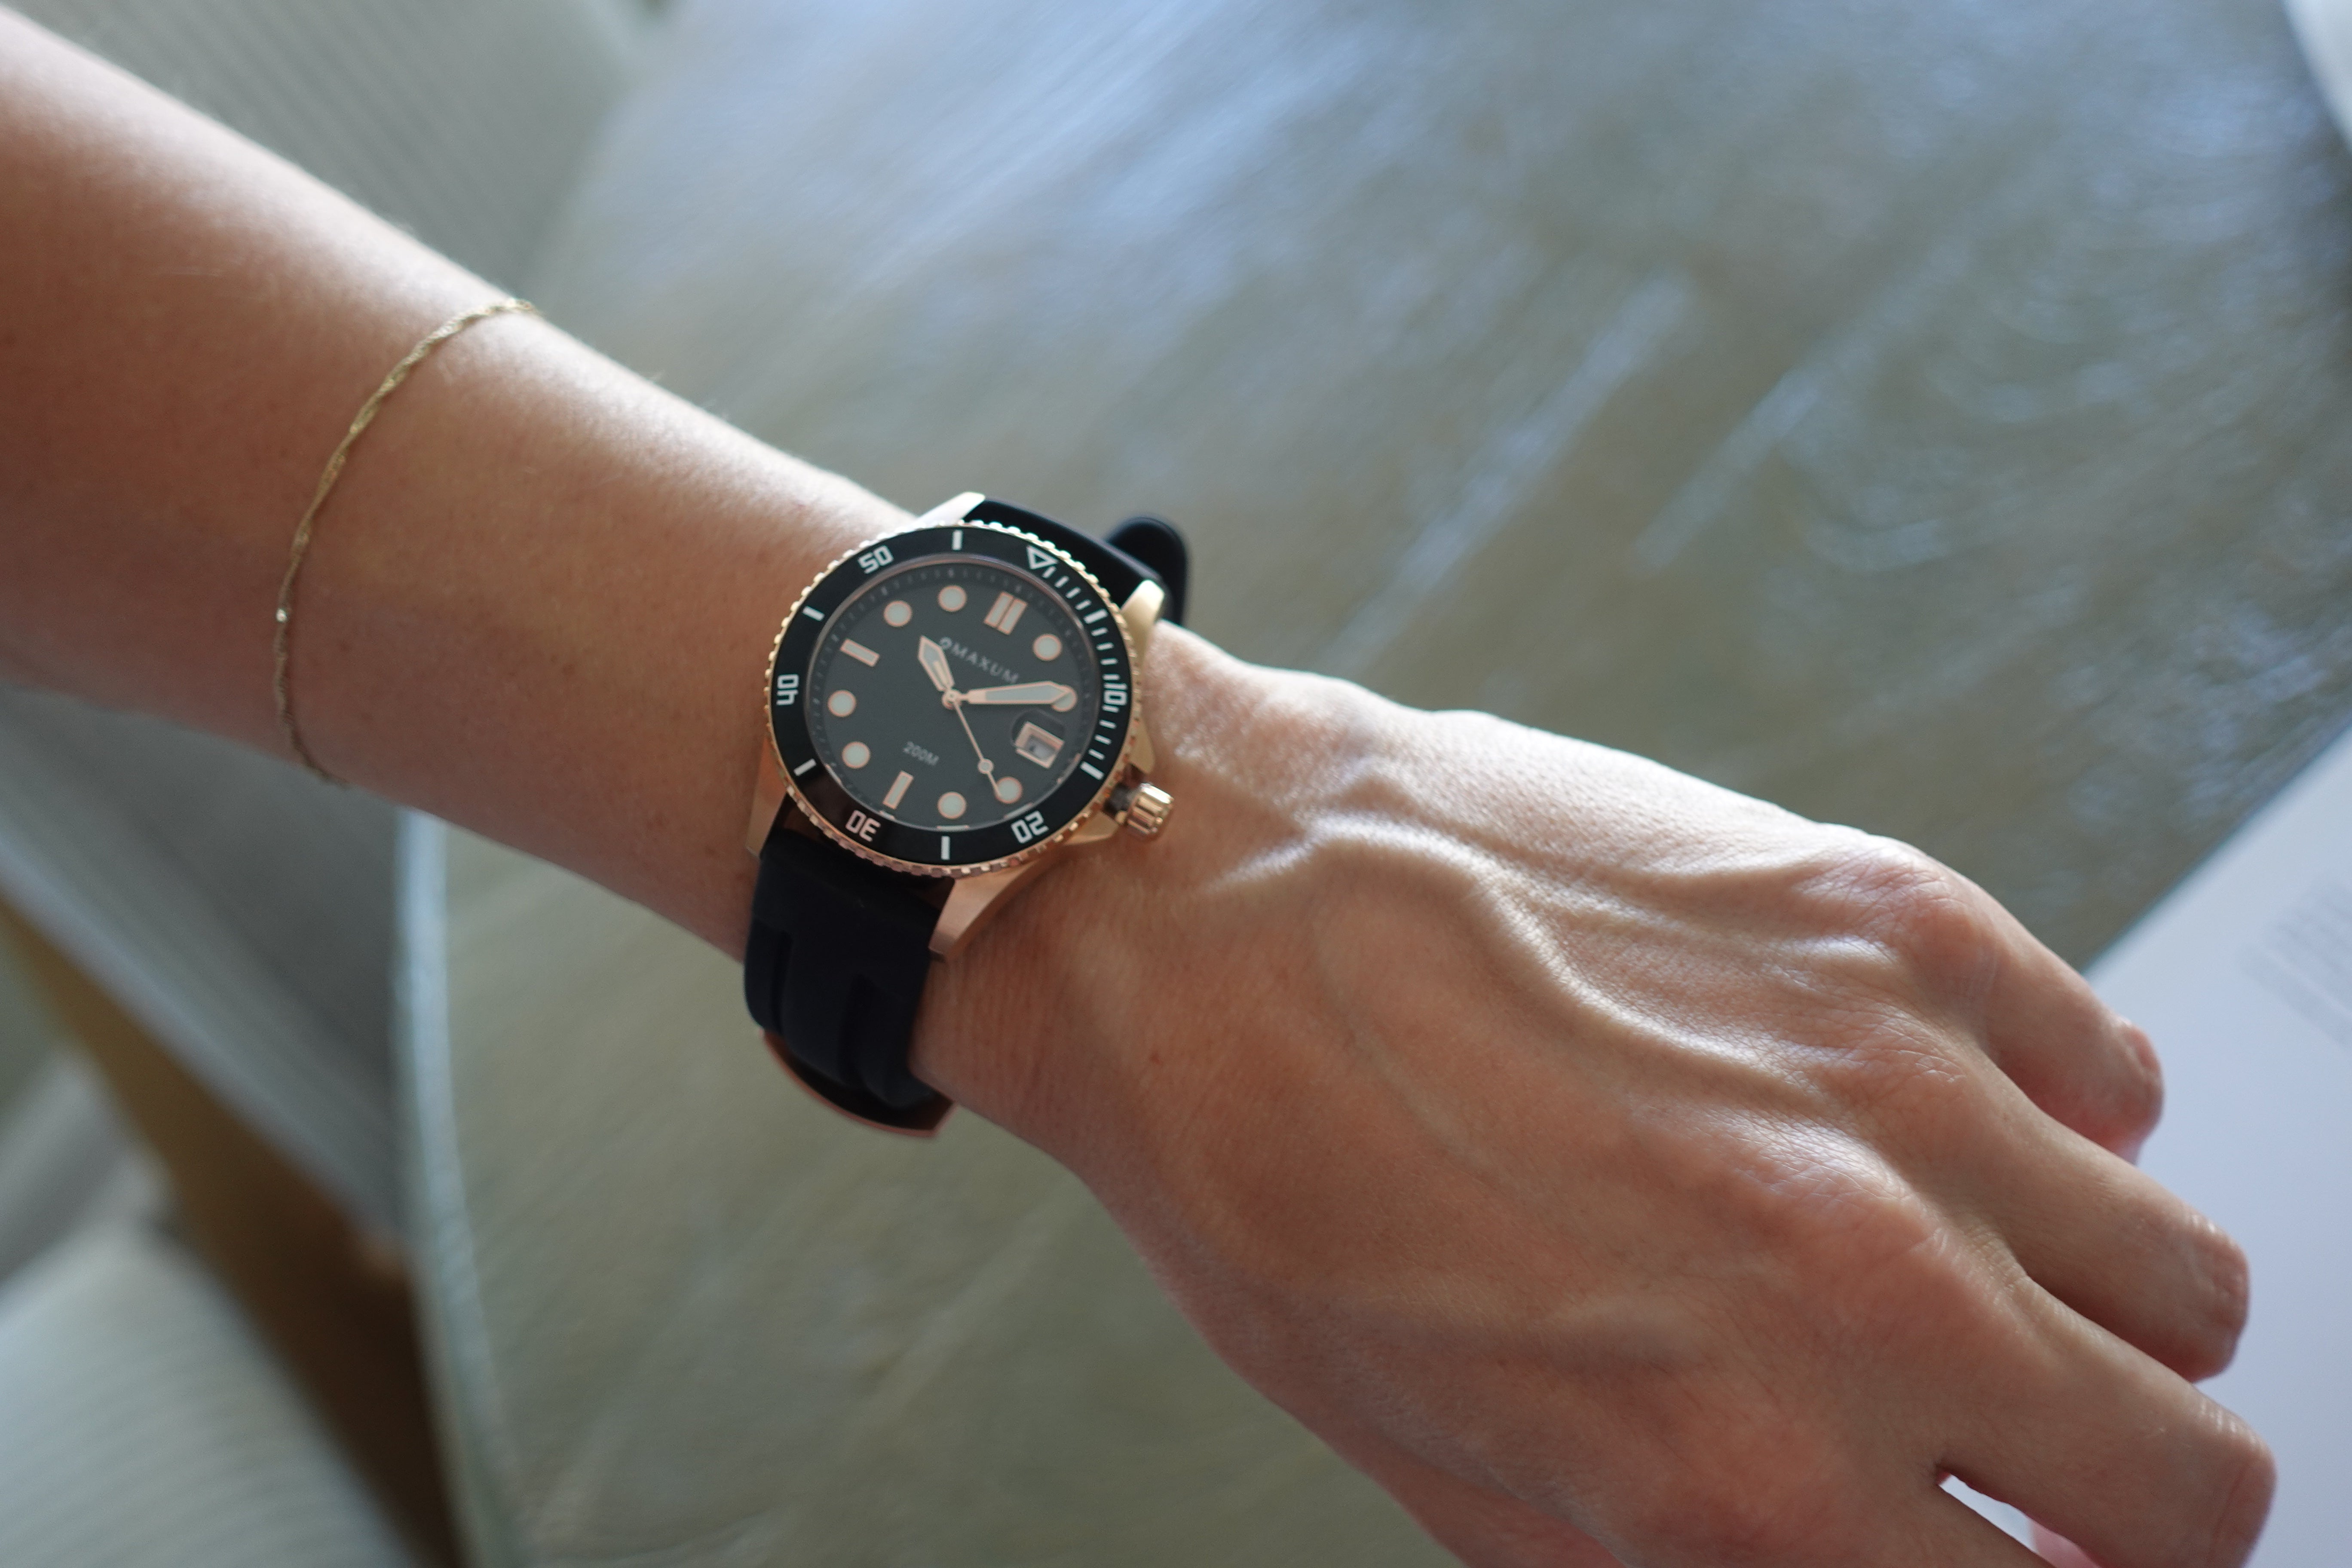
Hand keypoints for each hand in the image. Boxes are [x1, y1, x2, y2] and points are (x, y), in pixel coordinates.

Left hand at [918, 631, 2270, 1567]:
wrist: (1199, 906)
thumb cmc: (1275, 1179)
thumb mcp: (1451, 1467)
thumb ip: (1673, 1564)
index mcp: (1743, 1468)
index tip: (2013, 1557)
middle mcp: (1861, 1288)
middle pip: (2192, 1482)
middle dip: (2128, 1499)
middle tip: (2034, 1456)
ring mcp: (1900, 1086)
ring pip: (2187, 1280)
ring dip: (2108, 1311)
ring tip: (1979, 1273)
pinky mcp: (1888, 918)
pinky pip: (2111, 1071)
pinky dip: (2052, 1122)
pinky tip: (1927, 1118)